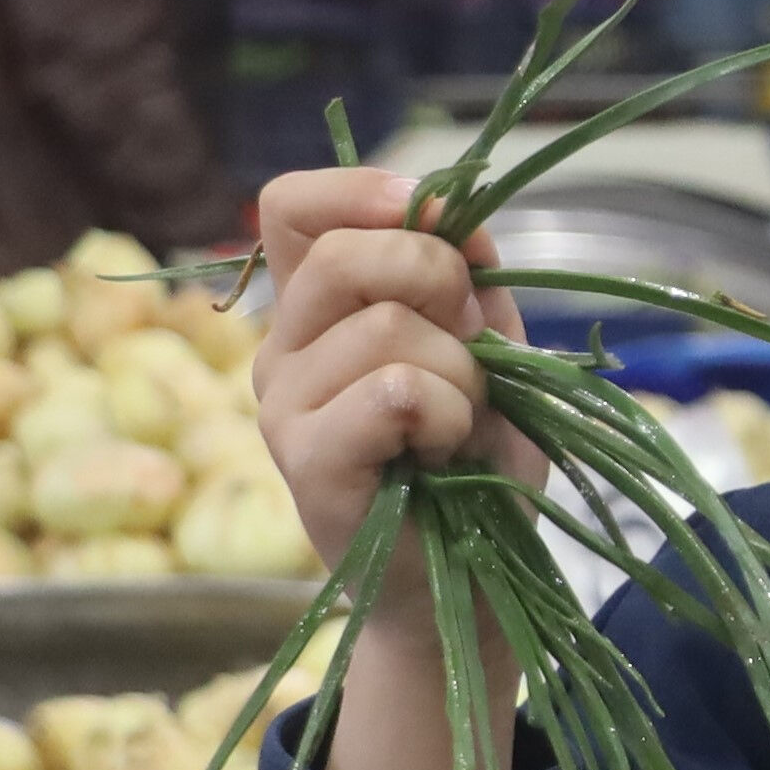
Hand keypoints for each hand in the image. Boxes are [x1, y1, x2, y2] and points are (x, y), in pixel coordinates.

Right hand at [249, 168, 543, 769]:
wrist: (476, 577)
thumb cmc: (477, 459)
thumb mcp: (488, 345)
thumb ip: (468, 276)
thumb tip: (454, 212)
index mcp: (316, 311)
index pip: (289, 205)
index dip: (364, 192)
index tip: (434, 217)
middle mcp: (281, 352)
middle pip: (339, 255)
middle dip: (436, 277)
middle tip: (472, 343)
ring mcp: (283, 410)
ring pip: (382, 328)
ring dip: (459, 368)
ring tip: (460, 419)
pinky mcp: (309, 467)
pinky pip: (393, 392)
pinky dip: (448, 410)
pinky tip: (445, 450)